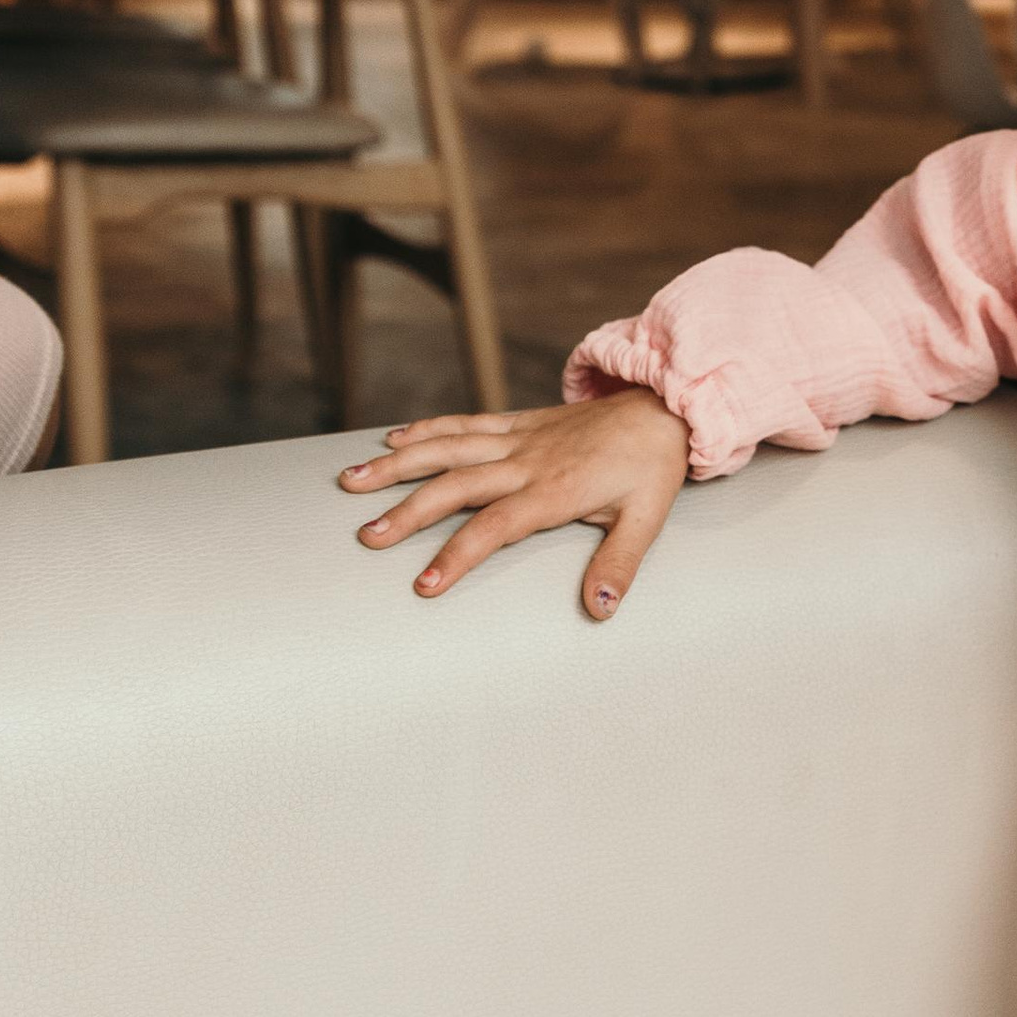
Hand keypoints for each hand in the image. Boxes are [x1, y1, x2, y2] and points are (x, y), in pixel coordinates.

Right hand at [339, 389, 690, 615]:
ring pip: (448, 447)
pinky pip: (466, 423)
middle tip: (366, 537)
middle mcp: (527, 461)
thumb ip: (618, 564)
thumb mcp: (646, 520)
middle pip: (456, 485)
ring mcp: (519, 438)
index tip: (424, 584)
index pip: (495, 527)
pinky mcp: (519, 422)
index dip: (458, 555)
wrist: (663, 407)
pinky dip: (427, 429)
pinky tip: (392, 438)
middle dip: (407, 511)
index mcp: (554, 491)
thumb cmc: (652, 468)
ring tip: (352, 480)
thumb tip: (599, 609)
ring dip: (398, 463)